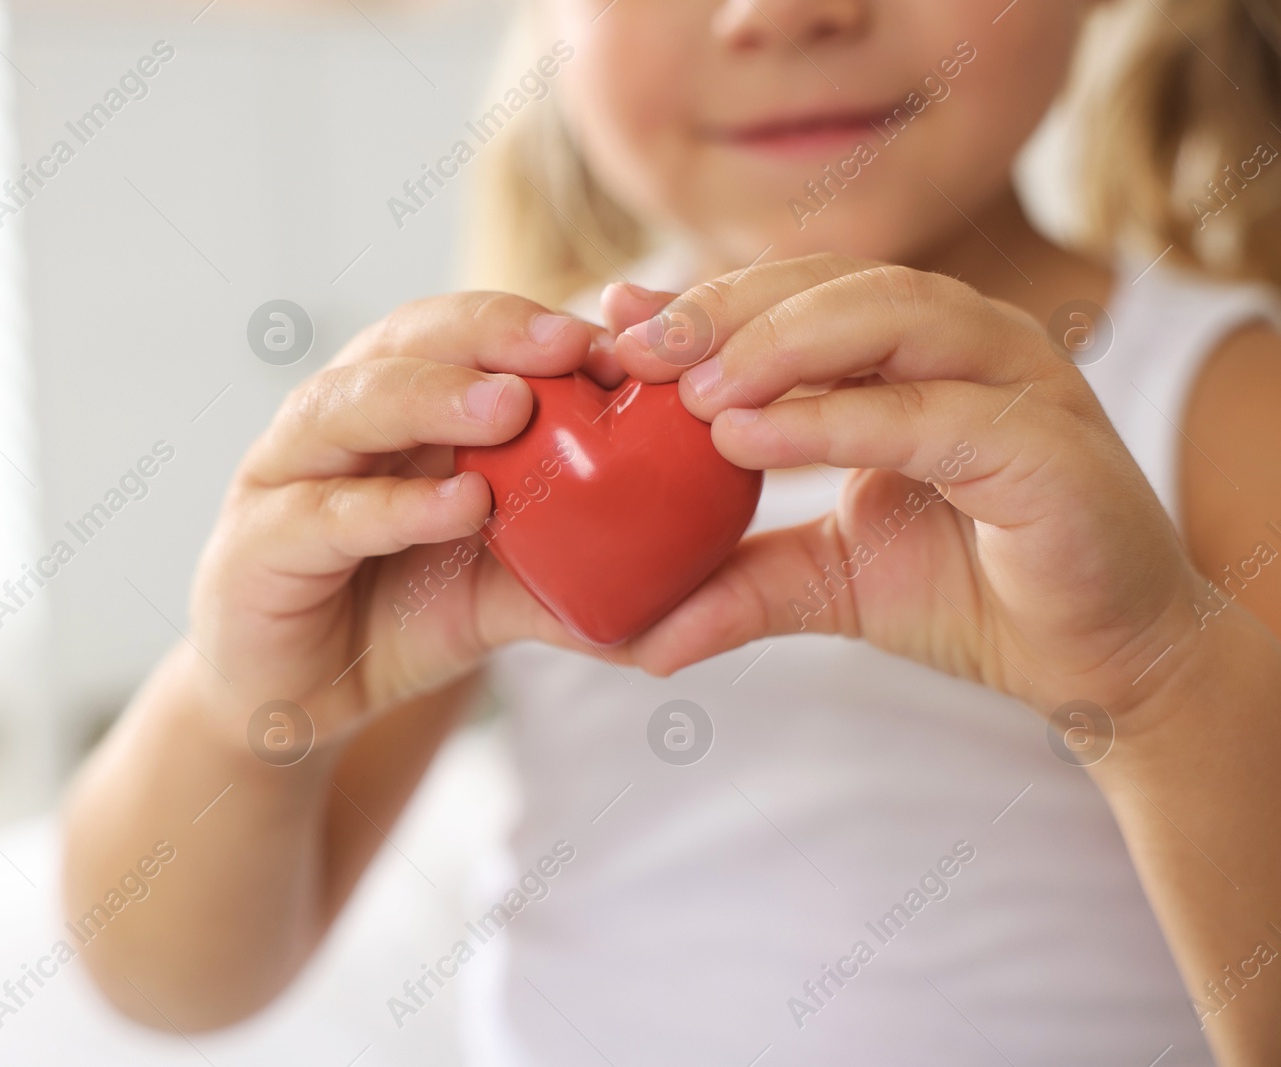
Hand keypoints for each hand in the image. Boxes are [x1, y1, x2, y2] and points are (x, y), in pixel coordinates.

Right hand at [192, 293, 623, 743]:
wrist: (294, 704)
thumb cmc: (397, 616)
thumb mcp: (505, 593)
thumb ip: (581, 579)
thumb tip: (694, 599)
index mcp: (403, 406)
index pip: (470, 336)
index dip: (541, 327)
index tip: (623, 341)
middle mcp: (341, 419)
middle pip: (407, 340)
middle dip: (490, 332)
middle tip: (569, 345)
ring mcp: (286, 474)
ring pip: (350, 405)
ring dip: (432, 396)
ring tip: (513, 407)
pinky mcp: (254, 545)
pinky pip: (324, 514)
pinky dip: (392, 505)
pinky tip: (457, 504)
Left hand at [603, 254, 1202, 722]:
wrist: (1100, 663)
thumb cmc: (976, 594)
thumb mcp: (832, 580)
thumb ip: (741, 584)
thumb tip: (634, 640)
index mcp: (916, 351)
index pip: (798, 297)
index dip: (705, 304)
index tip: (614, 323)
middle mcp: (968, 343)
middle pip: (834, 286)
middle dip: (726, 310)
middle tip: (636, 351)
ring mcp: (1017, 381)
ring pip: (889, 316)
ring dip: (778, 345)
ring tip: (691, 393)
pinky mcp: (1049, 444)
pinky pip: (931, 413)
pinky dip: (835, 418)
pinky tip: (751, 437)